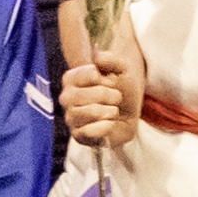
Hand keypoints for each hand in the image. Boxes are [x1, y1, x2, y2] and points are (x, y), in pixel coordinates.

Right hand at [61, 35, 142, 149]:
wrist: (130, 114)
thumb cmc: (122, 90)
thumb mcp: (122, 70)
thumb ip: (110, 59)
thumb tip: (97, 60)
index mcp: (72, 81)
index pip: (73, 77)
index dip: (94, 78)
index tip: (106, 80)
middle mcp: (67, 100)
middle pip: (76, 96)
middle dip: (104, 95)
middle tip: (116, 97)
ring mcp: (72, 119)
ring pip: (83, 114)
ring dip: (108, 111)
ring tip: (114, 111)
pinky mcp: (79, 136)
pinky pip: (86, 132)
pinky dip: (104, 127)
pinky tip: (111, 124)